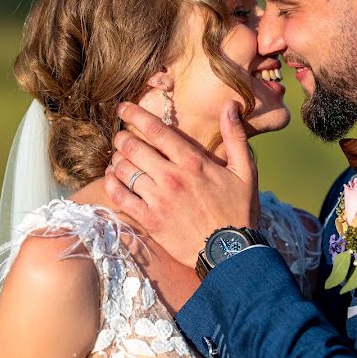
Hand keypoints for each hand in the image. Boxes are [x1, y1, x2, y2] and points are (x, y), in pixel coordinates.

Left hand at [104, 101, 258, 268]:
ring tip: (117, 157)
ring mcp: (159, 199)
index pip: (156, 130)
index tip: (123, 107)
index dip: (135, 115)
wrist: (231, 252)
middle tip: (120, 136)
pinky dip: (111, 184)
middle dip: (122, 137)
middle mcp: (172, 177)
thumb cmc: (239, 211)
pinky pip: (121, 197)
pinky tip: (111, 178)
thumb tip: (231, 105)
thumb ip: (236, 136)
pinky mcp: (150, 220)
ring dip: (116, 159)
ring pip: (124, 170)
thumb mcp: (245, 171)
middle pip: (133, 147)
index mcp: (193, 162)